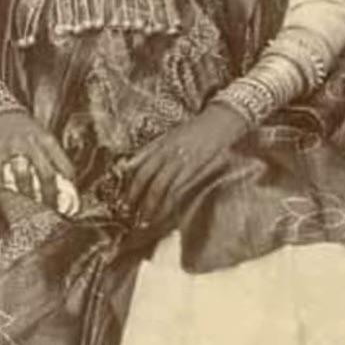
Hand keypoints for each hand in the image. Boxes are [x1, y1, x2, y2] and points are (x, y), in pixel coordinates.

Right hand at [0, 110, 78, 214]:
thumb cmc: (23, 128)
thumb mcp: (43, 136)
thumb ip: (52, 156)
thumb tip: (65, 184)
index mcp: (47, 139)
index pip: (63, 165)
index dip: (69, 185)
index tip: (70, 199)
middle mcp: (31, 143)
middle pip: (45, 174)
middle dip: (50, 194)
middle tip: (52, 207)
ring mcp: (12, 149)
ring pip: (23, 177)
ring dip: (27, 192)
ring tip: (31, 200)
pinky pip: (1, 175)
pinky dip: (6, 184)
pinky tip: (10, 188)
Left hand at [121, 104, 247, 229]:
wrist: (220, 121)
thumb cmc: (194, 130)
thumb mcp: (168, 136)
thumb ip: (150, 151)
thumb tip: (130, 166)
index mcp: (160, 145)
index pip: (140, 169)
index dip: (131, 188)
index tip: (124, 203)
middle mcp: (168, 153)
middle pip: (148, 180)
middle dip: (137, 200)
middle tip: (130, 217)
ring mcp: (181, 161)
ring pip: (162, 188)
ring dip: (152, 206)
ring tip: (145, 222)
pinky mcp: (195, 168)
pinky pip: (178, 189)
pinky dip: (170, 204)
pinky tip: (166, 214)